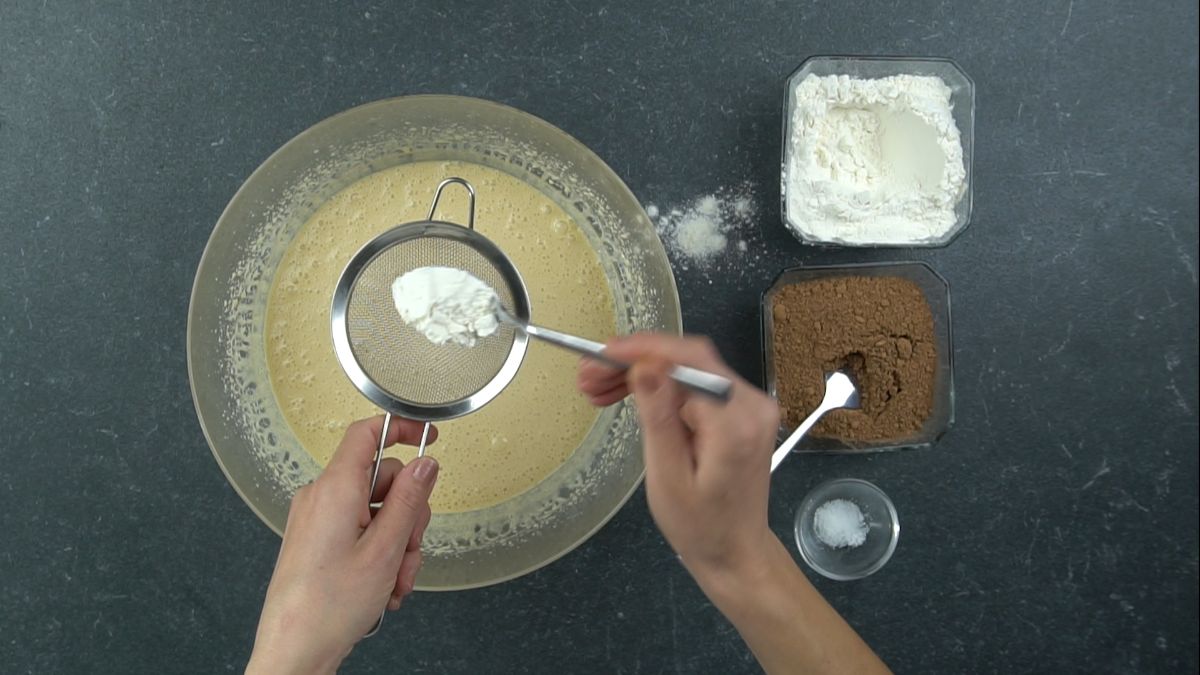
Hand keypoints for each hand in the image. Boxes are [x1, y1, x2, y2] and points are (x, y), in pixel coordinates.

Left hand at [247, 416, 439, 674]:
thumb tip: (425, 465)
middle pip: (381, 481)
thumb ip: (409, 500)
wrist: (293, 651)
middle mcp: (321, 498)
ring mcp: (316, 520)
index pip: (368, 434)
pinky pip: (359, 532)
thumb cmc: (328, 608)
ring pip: (375, 511)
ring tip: (394, 580)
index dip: (402, 430)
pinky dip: (378, 554)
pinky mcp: (315, 540)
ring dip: (396, 544)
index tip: (428, 436)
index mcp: (335, 489)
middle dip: (407, 515)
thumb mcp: (386, 550)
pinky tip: (381, 586)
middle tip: (409, 550)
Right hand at [577, 334, 779, 581]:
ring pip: (688, 368)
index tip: (601, 354)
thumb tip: (645, 367)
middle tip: (588, 375)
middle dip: (634, 360)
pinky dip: (660, 386)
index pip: (689, 361)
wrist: (736, 550)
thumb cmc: (700, 526)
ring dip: (641, 372)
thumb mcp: (667, 478)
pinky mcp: (740, 410)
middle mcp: (752, 404)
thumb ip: (658, 418)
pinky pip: (695, 384)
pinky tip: (626, 393)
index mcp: (736, 423)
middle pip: (688, 359)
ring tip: (597, 387)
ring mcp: (750, 405)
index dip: (642, 349)